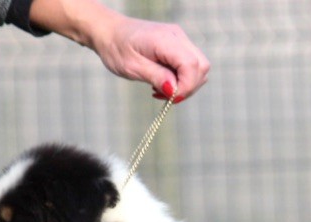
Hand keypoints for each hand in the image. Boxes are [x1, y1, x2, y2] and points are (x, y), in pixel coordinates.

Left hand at [28, 0, 209, 101]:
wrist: (109, 32)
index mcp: (165, 40)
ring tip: (161, 90)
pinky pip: (190, 65)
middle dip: (188, 87)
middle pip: (201, 66)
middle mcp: (177, 36)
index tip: (171, 99)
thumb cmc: (116, 48)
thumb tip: (175, 90)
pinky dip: (181, 79)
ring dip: (185, 84)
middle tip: (166, 97)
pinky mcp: (177, 45)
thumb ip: (156, 77)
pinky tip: (162, 83)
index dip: (186, 86)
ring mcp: (179, 39)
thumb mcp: (132, 67)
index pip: (192, 65)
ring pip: (199, 67)